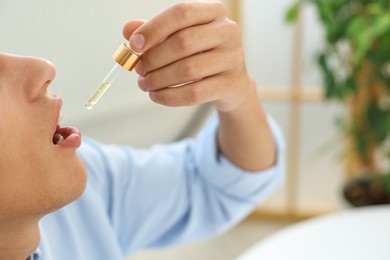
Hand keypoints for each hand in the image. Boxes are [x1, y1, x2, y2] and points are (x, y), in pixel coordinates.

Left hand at [122, 1, 254, 111]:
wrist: (230, 82)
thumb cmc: (201, 55)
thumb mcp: (179, 38)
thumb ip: (155, 32)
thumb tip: (128, 30)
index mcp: (214, 12)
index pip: (182, 13)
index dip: (154, 28)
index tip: (134, 44)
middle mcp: (228, 31)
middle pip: (183, 42)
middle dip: (154, 58)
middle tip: (139, 69)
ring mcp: (232, 58)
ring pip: (188, 70)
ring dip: (159, 79)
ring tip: (145, 84)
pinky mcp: (229, 84)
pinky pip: (194, 93)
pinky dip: (170, 97)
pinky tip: (157, 96)